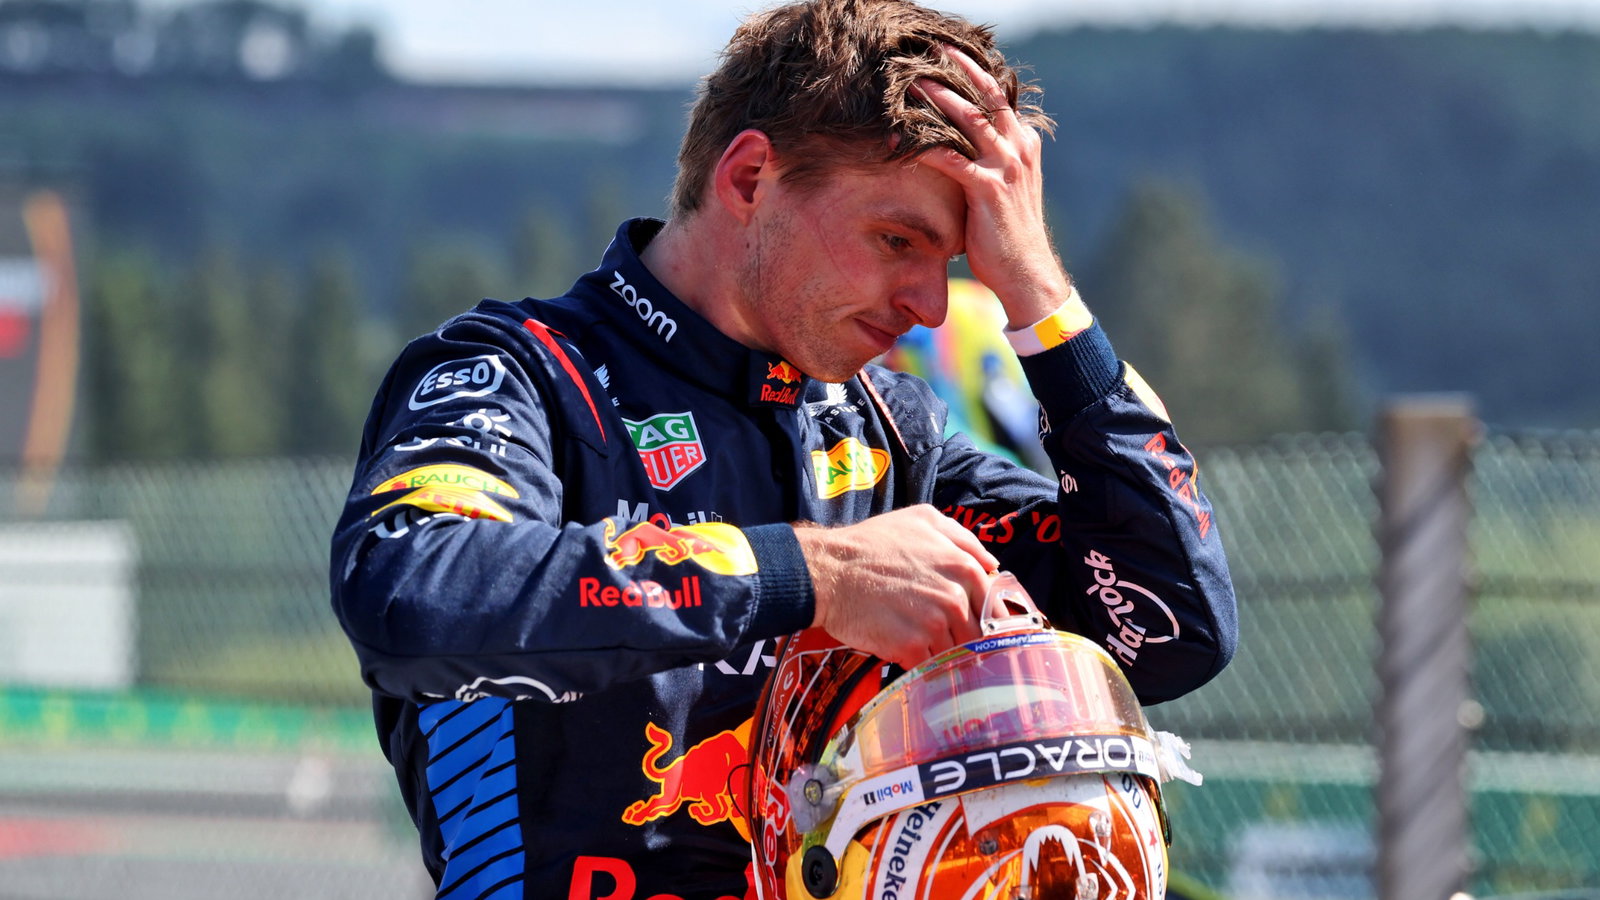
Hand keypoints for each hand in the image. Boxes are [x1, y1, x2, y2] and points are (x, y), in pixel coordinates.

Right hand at [795, 505, 999, 668]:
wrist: (829, 570)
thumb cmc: (872, 543)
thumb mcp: (922, 519)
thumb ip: (963, 538)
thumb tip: (992, 564)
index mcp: (963, 566)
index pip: (993, 605)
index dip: (986, 618)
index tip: (977, 626)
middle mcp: (954, 596)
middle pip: (977, 633)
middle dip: (964, 638)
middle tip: (944, 637)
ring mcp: (934, 623)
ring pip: (954, 651)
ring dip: (942, 653)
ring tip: (922, 644)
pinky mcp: (911, 647)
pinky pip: (929, 665)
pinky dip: (921, 664)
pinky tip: (906, 653)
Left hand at [913, 46, 1079, 328]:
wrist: (1027, 273)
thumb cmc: (1009, 235)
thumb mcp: (1007, 189)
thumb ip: (990, 163)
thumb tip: (959, 150)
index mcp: (1023, 144)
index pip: (998, 98)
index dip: (974, 73)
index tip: (948, 57)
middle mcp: (1019, 149)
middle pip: (986, 96)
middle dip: (956, 71)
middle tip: (927, 56)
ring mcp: (1006, 167)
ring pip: (969, 118)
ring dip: (937, 99)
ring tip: (910, 84)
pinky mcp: (988, 189)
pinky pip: (951, 159)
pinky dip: (924, 146)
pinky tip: (899, 140)